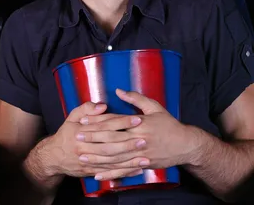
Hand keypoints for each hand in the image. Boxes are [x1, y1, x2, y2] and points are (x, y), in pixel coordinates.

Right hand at [31, 102, 143, 180]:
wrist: (53, 157)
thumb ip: (86, 109)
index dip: (122, 122)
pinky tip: (137, 170)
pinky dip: (125, 172)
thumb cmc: (65, 135)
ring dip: (130, 161)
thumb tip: (102, 105)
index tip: (137, 119)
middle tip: (145, 139)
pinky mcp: (92, 171)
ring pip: (112, 162)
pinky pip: (111, 173)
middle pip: (110, 145)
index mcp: (81, 132)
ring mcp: (89, 161)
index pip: (105, 126)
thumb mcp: (71, 117)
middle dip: (128, 143)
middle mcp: (85, 148)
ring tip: (146, 157)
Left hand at [78, 89, 194, 180]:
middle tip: (77, 136)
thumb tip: (118, 90)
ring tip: (82, 155)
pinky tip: (98, 175)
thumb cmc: (169, 124)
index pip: (114, 122)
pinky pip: (123, 170)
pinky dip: (110, 174)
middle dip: (93, 138)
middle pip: (111, 139)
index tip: (83, 121)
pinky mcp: (142, 165)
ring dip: (97, 157)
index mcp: (139, 124)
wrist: (186, 145)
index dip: (97, 121)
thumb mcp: (154, 107)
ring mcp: (140, 154)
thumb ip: (135, 98)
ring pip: (115, 157)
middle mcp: (138, 139)